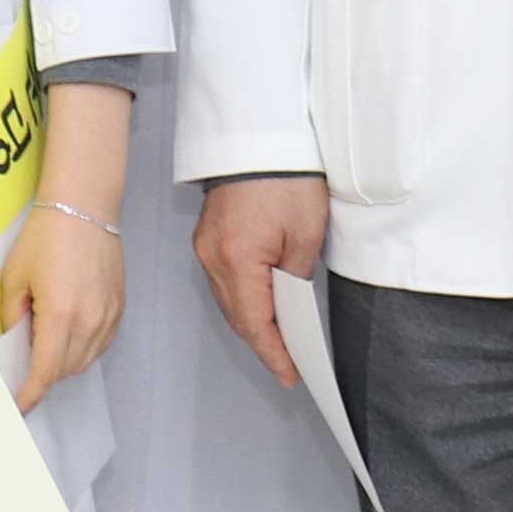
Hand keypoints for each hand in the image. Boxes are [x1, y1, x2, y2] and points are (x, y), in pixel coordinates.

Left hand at [2, 204, 125, 411]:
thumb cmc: (44, 236)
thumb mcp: (14, 276)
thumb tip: (13, 344)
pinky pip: (101, 343)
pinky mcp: (120, 307)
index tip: (20, 405)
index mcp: (60, 315)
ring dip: (64, 361)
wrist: (83, 206)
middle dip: (44, 374)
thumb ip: (11, 316)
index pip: (46, 372)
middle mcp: (90, 321)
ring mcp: (109, 315)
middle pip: (66, 370)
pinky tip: (69, 328)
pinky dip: (84, 347)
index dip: (32, 393)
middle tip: (26, 357)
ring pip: (85, 360)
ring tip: (47, 338)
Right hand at [197, 174, 328, 384]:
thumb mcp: (306, 232)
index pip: (254, 322)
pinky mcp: (208, 237)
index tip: (291, 374)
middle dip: (264, 342)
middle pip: (237, 316)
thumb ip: (296, 276)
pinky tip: (263, 306)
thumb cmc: (286, 178)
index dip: (273, 352)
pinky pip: (224, 282)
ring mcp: (206, 247)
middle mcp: (213, 257)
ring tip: (281, 340)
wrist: (258, 137)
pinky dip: (244, 300)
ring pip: (229, 301)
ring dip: (253, 322)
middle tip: (291, 364)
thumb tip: (292, 302)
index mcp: (238, 258)